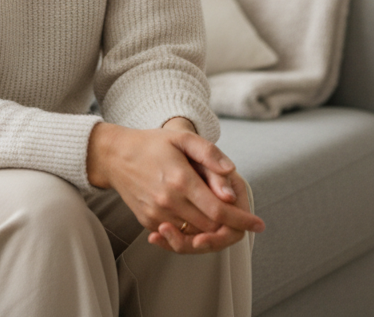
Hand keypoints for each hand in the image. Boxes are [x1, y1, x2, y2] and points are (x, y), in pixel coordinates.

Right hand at [86, 121, 263, 253]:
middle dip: (230, 228)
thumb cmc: (151, 144)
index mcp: (180, 179)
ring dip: (211, 231)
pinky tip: (196, 216)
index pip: (218, 211)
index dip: (242, 220)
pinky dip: (191, 231)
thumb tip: (231, 173)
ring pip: (194, 235)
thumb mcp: (181, 138)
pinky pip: (177, 235)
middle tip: (241, 220)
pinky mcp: (148, 222)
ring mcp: (157, 214)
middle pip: (210, 228)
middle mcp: (168, 201)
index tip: (259, 224)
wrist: (114, 156)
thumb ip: (209, 153)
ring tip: (220, 219)